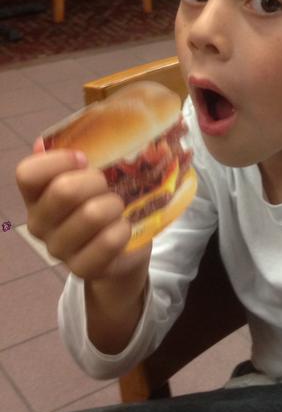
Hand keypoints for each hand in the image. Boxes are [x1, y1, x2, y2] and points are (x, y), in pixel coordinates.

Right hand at [17, 138, 148, 281]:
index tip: (84, 159)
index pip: (27, 174)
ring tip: (117, 208)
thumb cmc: (103, 203)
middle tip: (107, 187)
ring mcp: (58, 249)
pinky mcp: (81, 268)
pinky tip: (123, 228)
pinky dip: (123, 229)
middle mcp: (39, 223)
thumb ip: (72, 160)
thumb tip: (41, 143)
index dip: (58, 161)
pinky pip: (108, 241)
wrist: (123, 248)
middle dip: (96, 182)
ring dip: (114, 206)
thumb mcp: (91, 179)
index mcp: (36, 196)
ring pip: (91, 215)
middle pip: (64, 191)